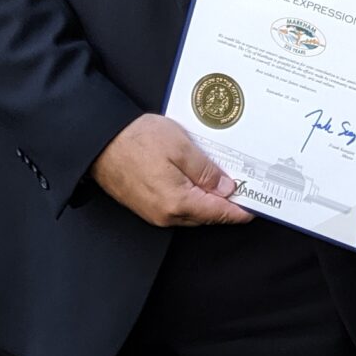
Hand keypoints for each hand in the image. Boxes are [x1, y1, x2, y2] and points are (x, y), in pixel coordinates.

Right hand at [89, 114, 252, 228]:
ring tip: (225, 183)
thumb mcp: (180, 147)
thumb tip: (227, 188)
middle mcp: (166, 214)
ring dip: (209, 201)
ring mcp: (154, 213)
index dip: (240, 210)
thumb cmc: (136, 140)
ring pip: (192, 213)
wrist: (99, 142)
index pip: (219, 213)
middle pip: (207, 216)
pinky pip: (177, 208)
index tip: (256, 207)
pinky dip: (192, 198)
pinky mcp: (146, 206)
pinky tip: (198, 182)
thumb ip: (206, 171)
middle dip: (226, 205)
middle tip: (245, 190)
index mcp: (178, 202)